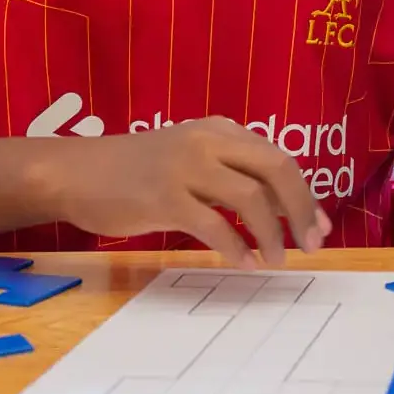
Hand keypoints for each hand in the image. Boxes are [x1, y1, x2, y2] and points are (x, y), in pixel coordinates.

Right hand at [26, 117, 328, 265]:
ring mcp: (185, 167)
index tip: (319, 226)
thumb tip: (280, 212)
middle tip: (312, 245)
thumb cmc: (133, 172)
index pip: (278, 158)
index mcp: (219, 130)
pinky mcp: (163, 197)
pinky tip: (243, 262)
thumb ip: (229, 175)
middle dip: (301, 210)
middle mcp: (207, 141)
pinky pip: (214, 225)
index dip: (304, 195)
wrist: (74, 173)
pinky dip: (236, 247)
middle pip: (275, 170)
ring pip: (250, 198)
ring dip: (272, 234)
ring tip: (277, 259)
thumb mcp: (189, 159)